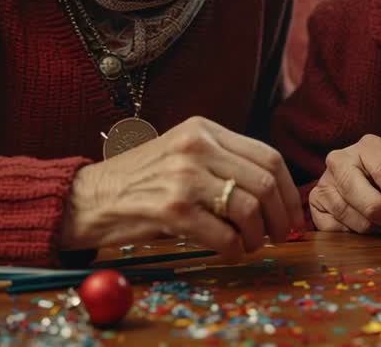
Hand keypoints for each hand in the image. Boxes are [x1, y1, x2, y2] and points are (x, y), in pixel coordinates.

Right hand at [61, 116, 304, 259]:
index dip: (288, 190)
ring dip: (257, 236)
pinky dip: (235, 249)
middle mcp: (196, 146)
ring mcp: (184, 176)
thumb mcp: (182, 155)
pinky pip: (225, 234)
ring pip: (249, 208)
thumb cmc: (139, 182)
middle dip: (280, 216)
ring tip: (249, 244)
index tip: (291, 214)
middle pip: (264, 181)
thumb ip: (222, 164)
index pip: (267, 156)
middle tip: (279, 235)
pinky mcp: (172, 209)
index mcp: (203, 129)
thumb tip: (274, 195)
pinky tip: (229, 251)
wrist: (88, 198)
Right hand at [310, 135, 380, 233]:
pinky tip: (364, 230)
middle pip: (370, 203)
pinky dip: (352, 235)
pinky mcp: (313, 201)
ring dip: (374, 230)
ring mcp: (324, 180)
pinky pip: (335, 229)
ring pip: (354, 219)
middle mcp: (340, 159)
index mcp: (368, 146)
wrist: (359, 179)